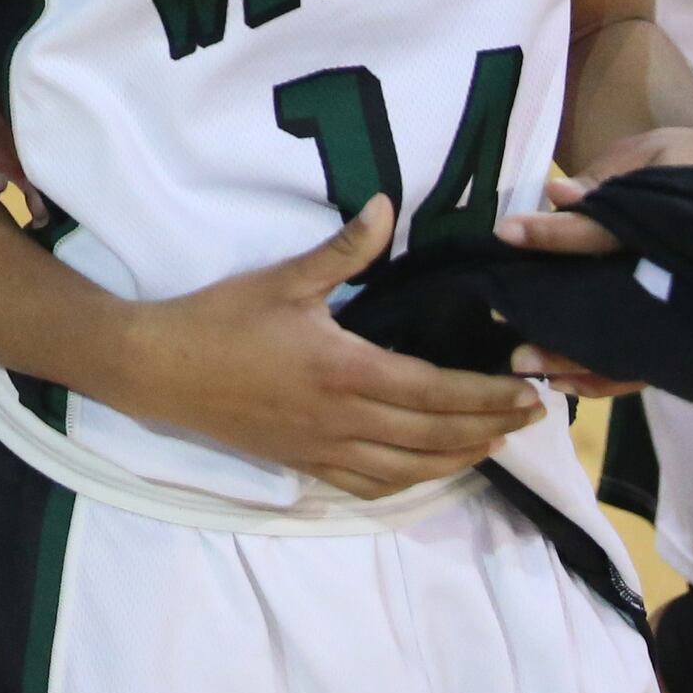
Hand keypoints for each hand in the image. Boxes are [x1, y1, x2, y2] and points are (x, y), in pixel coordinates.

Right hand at [116, 199, 552, 495]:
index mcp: (345, 369)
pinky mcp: (303, 464)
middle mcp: (343, 419)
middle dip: (489, 427)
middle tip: (532, 415)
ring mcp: (324, 449)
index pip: (436, 391)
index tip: (528, 390)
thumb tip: (388, 206)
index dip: (487, 395)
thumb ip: (344, 249)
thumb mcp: (283, 277)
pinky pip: (369, 486)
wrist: (159, 370)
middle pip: (434, 435)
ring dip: (459, 459)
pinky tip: (426, 471)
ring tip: (494, 443)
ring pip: (409, 468)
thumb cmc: (221, 319)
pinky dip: (409, 482)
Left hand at [490, 125, 692, 393]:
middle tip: (503, 317)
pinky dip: (603, 378)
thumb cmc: (684, 162)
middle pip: (614, 307)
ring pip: (628, 351)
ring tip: (524, 360)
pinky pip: (642, 367)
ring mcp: (684, 311)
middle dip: (559, 319)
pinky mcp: (680, 332)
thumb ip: (606, 177)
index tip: (507, 233)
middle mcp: (680, 277)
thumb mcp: (648, 156)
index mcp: (673, 224)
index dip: (555, 235)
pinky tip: (562, 381)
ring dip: (574, 360)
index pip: (606, 235)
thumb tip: (556, 193)